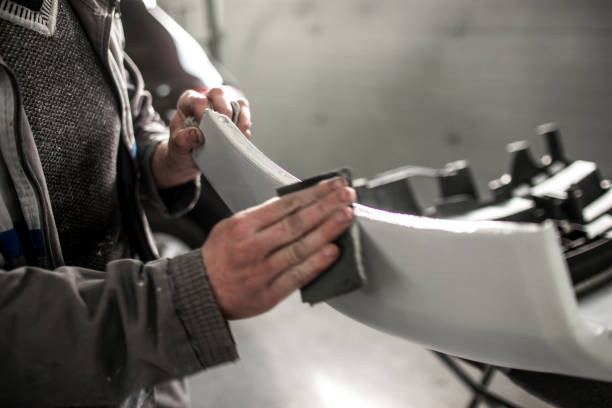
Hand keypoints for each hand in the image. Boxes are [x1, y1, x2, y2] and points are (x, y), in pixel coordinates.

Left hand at [152, 87, 251, 188]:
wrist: (189, 160)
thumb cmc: (183, 148)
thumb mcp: (177, 146)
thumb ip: (182, 139)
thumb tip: (198, 135)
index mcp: (188, 103)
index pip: (196, 99)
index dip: (201, 109)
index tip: (204, 123)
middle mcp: (207, 101)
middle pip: (218, 93)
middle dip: (224, 106)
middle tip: (226, 120)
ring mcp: (223, 109)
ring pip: (236, 102)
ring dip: (240, 116)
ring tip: (238, 131)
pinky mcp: (235, 119)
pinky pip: (245, 115)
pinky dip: (245, 125)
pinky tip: (242, 136)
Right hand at [202, 177, 355, 318]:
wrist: (200, 292)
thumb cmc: (220, 257)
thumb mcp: (232, 226)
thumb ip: (263, 217)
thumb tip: (301, 203)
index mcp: (242, 226)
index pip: (285, 205)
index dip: (313, 193)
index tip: (333, 185)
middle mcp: (252, 248)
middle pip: (296, 224)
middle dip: (326, 207)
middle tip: (347, 195)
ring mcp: (261, 272)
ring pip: (300, 248)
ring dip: (327, 230)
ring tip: (346, 216)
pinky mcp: (268, 295)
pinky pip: (297, 277)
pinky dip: (316, 263)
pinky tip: (333, 250)